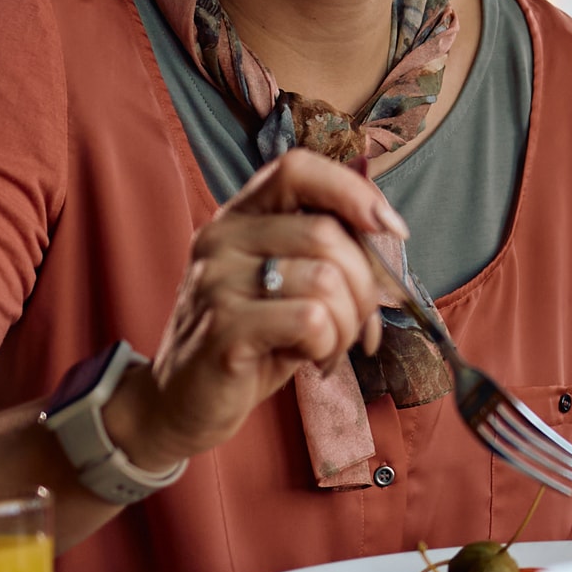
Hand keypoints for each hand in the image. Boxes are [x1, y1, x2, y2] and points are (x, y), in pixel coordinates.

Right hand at [118, 149, 398, 469]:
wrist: (181, 403)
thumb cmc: (253, 340)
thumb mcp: (289, 284)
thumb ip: (328, 252)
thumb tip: (391, 233)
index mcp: (239, 216)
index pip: (297, 167)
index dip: (352, 190)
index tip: (390, 228)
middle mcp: (220, 238)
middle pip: (326, 234)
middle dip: (365, 286)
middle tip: (358, 324)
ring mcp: (216, 281)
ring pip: (326, 280)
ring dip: (349, 324)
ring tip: (329, 346)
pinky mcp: (222, 328)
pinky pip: (312, 320)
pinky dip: (329, 345)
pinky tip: (313, 360)